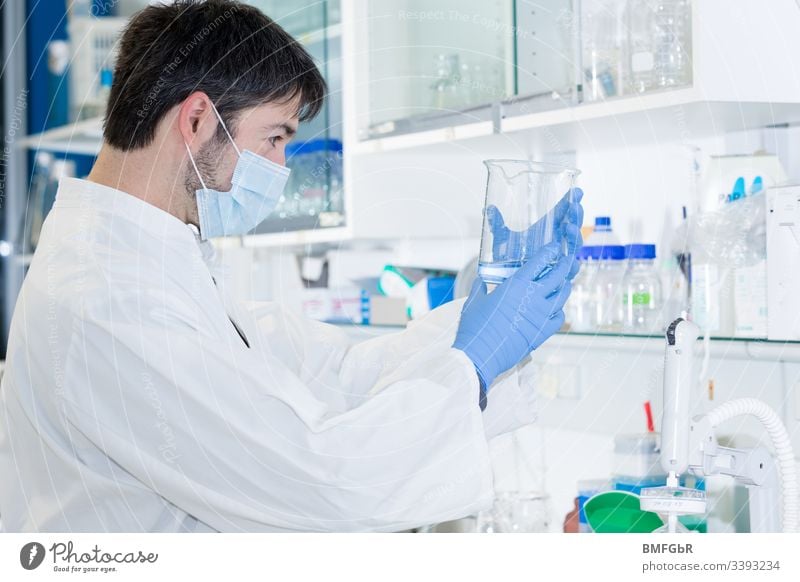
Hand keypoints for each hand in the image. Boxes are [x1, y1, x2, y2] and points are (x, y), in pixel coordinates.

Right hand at [453, 225, 580, 391]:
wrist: (481, 354)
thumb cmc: (474, 327)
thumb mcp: (473, 301)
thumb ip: (480, 288)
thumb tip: (480, 281)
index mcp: (516, 285)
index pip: (540, 261)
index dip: (550, 252)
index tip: (555, 247)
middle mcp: (533, 297)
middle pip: (558, 276)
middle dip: (565, 265)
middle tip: (568, 260)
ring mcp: (541, 315)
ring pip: (562, 295)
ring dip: (565, 287)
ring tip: (565, 282)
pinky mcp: (543, 332)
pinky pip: (559, 317)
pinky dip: (560, 310)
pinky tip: (556, 309)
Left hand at [487, 188, 583, 279]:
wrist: (507, 280)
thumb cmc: (509, 258)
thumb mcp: (503, 240)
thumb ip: (497, 225)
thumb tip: (488, 209)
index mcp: (547, 229)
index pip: (563, 213)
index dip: (571, 201)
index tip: (578, 191)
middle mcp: (557, 242)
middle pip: (572, 226)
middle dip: (576, 216)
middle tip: (574, 207)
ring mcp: (559, 258)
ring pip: (574, 246)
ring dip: (575, 237)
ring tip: (569, 228)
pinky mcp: (558, 275)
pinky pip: (569, 270)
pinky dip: (572, 265)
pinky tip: (571, 261)